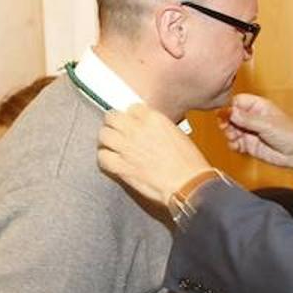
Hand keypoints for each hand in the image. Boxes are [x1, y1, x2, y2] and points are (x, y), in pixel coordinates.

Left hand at [97, 108, 211, 205]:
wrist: (188, 184)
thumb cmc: (189, 163)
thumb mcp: (177, 134)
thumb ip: (159, 128)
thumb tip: (149, 130)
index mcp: (153, 119)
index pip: (132, 108)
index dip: (131, 115)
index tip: (132, 121)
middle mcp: (137, 130)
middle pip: (112, 117)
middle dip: (114, 123)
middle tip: (117, 130)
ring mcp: (127, 148)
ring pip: (104, 135)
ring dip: (107, 140)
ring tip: (112, 145)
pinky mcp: (121, 166)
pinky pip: (103, 157)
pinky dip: (105, 158)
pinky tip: (111, 160)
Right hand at [220, 94, 292, 176]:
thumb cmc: (289, 134)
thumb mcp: (266, 124)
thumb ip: (246, 119)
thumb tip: (228, 111)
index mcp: (258, 106)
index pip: (237, 101)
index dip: (229, 108)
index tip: (225, 115)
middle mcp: (252, 117)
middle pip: (231, 116)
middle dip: (227, 122)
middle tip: (227, 128)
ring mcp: (250, 131)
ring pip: (231, 130)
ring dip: (229, 134)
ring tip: (234, 137)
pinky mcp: (249, 144)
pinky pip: (235, 143)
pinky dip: (233, 145)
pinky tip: (238, 146)